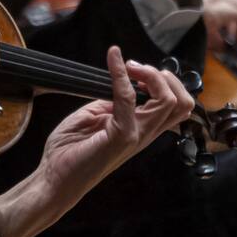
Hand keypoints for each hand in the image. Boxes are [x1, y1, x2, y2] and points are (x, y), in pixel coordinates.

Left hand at [36, 47, 193, 204]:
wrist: (54, 176)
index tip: (135, 69)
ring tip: (130, 67)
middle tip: (137, 69)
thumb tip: (120, 82)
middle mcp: (145, 133)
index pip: (176, 105)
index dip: (163, 82)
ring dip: (151, 75)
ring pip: (169, 101)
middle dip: (164, 77)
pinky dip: (120, 72)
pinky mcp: (120, 135)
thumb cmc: (71, 150)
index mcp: (142, 129)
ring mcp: (136, 135)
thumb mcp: (95, 115)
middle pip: (182, 102)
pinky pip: (128, 97)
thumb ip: (112, 100)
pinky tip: (113, 59)